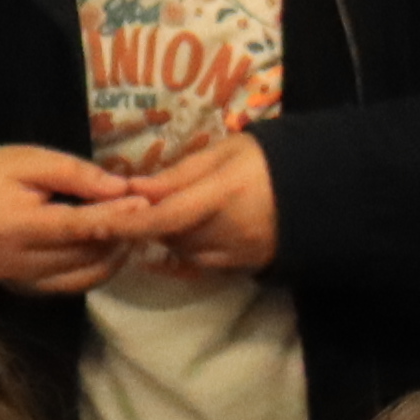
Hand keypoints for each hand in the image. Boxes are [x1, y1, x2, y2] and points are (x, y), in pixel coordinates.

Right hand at [0, 144, 142, 296]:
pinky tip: (110, 243)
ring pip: (87, 275)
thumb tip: (121, 189)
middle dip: (120, 234)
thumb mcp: (29, 160)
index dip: (114, 218)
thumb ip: (75, 174)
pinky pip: (75, 284)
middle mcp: (16, 264)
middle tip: (145, 211)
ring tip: (131, 225)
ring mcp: (21, 283)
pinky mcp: (28, 291)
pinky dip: (99, 266)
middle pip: (87, 255)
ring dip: (115, 252)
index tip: (145, 204)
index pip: (76, 229)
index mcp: (13, 228)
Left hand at [90, 132, 280, 280]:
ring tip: (179, 212)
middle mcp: (227, 231)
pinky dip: (191, 247)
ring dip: (171, 236)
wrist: (323, 192)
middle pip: (167, 237)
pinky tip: (200, 229)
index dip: (127, 223)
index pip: (162, 217)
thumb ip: (180, 172)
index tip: (96, 224)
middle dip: (151, 222)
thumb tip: (134, 189)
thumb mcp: (226, 152)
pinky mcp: (244, 267)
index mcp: (222, 194)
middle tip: (145, 203)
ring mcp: (237, 254)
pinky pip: (202, 261)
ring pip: (182, 252)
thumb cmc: (270, 162)